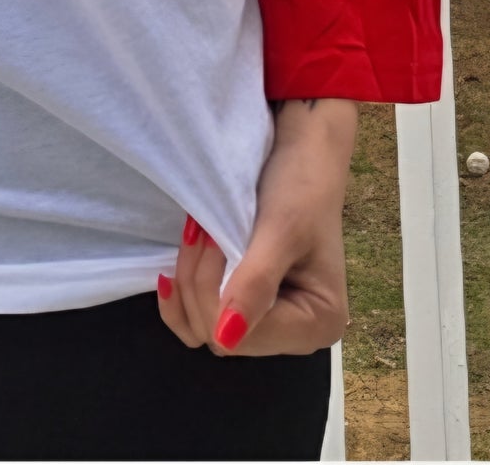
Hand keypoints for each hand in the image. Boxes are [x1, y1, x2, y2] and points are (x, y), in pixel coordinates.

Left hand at [158, 99, 355, 356]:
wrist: (302, 151)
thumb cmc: (301, 184)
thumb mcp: (282, 229)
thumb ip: (255, 285)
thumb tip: (226, 339)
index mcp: (317, 324)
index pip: (243, 338)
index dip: (213, 294)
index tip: (211, 238)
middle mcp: (296, 335)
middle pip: (222, 338)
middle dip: (199, 284)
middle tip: (200, 230)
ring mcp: (271, 322)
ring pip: (205, 327)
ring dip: (189, 282)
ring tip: (196, 234)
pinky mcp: (248, 304)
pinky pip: (203, 319)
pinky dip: (184, 294)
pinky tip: (171, 274)